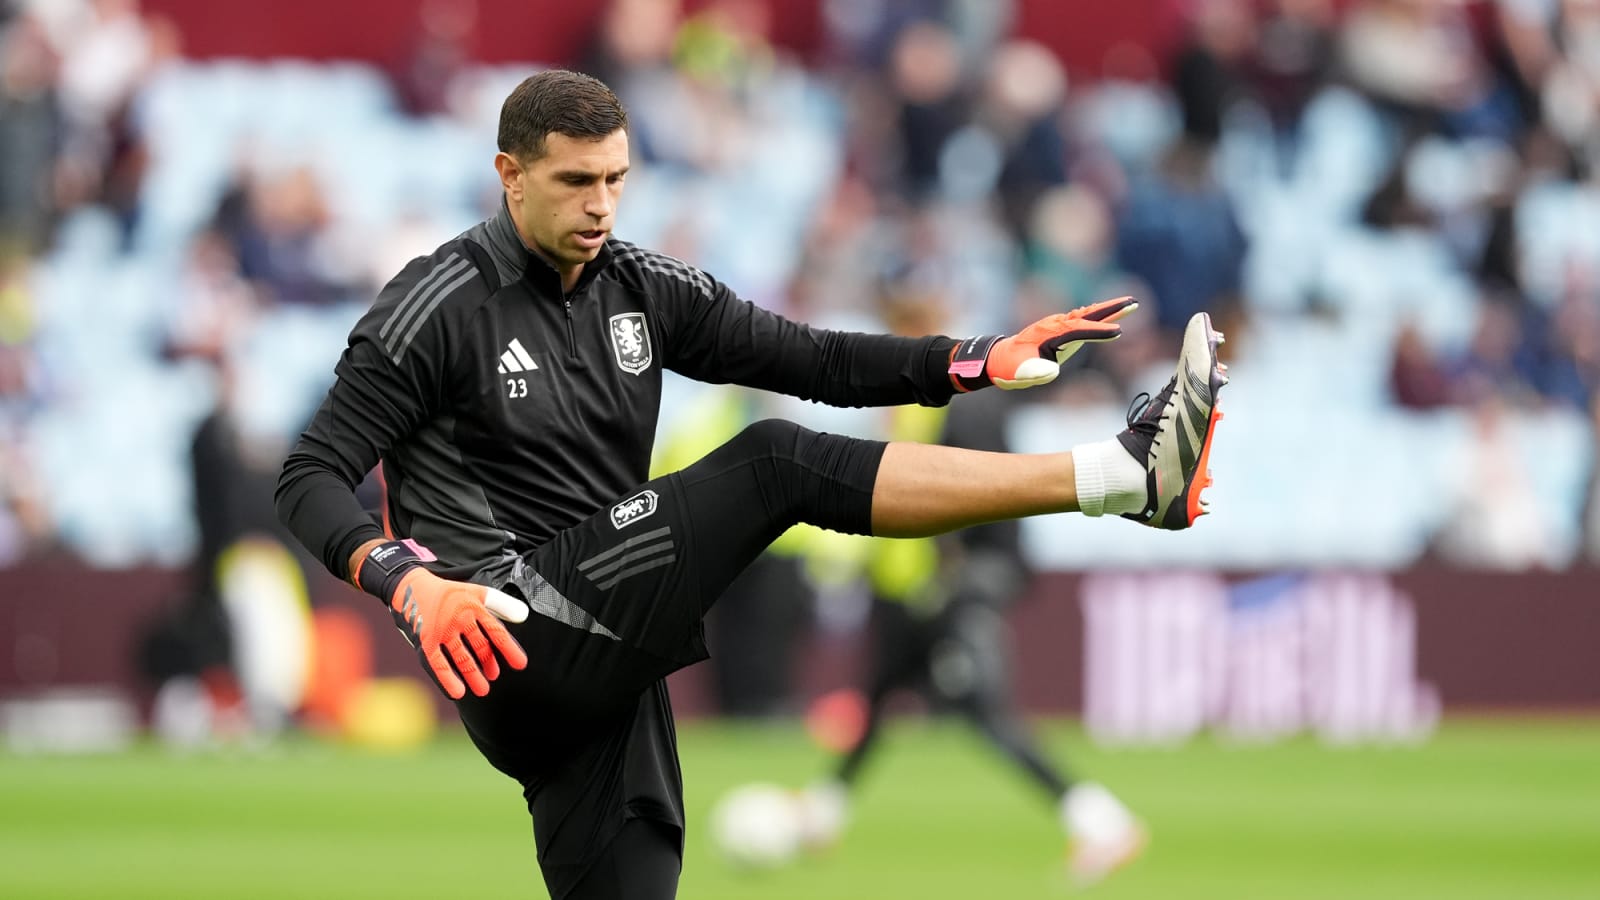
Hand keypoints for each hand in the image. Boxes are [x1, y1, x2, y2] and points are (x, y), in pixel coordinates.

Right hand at [388, 568, 529, 698]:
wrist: (412, 588)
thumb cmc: (450, 593)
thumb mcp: (477, 592)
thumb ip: (502, 604)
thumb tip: (524, 615)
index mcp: (474, 606)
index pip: (496, 631)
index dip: (510, 649)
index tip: (520, 665)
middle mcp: (459, 618)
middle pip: (480, 646)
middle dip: (489, 663)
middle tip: (494, 676)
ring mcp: (442, 630)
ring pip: (462, 657)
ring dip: (473, 675)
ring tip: (482, 689)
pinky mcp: (426, 640)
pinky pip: (438, 663)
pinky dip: (447, 679)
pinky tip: (458, 693)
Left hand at [954, 296, 1138, 390]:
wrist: (999, 359)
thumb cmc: (1009, 367)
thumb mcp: (1019, 373)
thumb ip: (1035, 371)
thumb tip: (1052, 371)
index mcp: (1048, 334)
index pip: (1078, 331)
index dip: (1097, 332)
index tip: (1118, 332)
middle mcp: (1055, 325)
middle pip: (1087, 315)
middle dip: (1110, 309)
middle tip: (1133, 302)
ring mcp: (1058, 326)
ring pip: (1088, 315)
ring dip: (1108, 310)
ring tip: (1130, 304)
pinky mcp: (1061, 331)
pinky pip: (1084, 321)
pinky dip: (1099, 316)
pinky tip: (1111, 315)